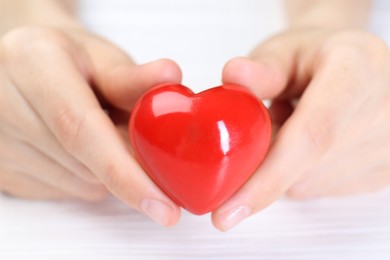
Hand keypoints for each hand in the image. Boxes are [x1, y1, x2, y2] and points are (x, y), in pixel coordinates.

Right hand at [0, 25, 181, 225]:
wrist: (30, 67)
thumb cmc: (72, 61)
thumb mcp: (104, 59)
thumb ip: (134, 78)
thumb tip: (171, 77)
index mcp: (32, 63)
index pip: (80, 131)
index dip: (125, 173)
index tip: (164, 207)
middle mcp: (1, 103)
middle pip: (85, 165)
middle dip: (128, 164)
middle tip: (138, 137)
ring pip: (80, 184)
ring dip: (106, 168)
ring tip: (99, 129)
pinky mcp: (0, 171)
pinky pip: (66, 190)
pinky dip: (88, 174)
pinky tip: (79, 145)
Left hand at [213, 28, 389, 230]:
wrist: (355, 67)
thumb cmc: (315, 58)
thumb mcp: (285, 51)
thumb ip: (262, 68)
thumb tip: (234, 76)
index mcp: (358, 71)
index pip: (313, 135)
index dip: (268, 177)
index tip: (228, 210)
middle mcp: (386, 111)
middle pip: (305, 168)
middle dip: (262, 163)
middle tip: (259, 127)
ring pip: (308, 184)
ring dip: (283, 164)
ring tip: (293, 123)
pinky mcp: (384, 171)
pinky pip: (320, 188)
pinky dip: (300, 171)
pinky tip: (310, 142)